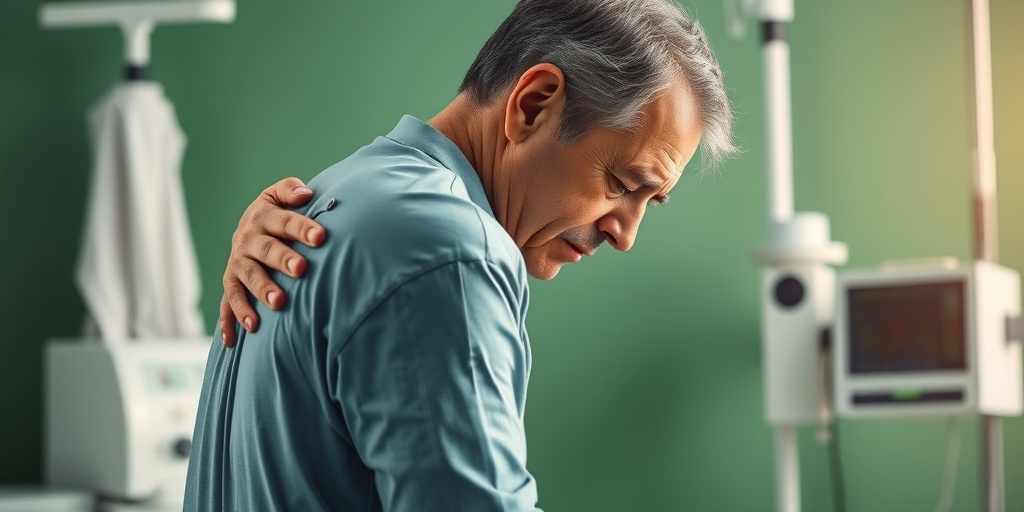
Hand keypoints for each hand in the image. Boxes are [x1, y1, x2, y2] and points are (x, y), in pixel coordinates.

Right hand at [220, 177, 324, 346]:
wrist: (248, 229)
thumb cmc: (276, 214)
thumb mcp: (278, 195)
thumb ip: (289, 190)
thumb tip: (305, 193)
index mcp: (262, 216)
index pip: (283, 221)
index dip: (301, 227)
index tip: (320, 236)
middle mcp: (247, 239)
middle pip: (265, 249)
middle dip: (283, 259)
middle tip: (301, 269)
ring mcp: (237, 263)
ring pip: (247, 277)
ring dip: (261, 289)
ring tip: (278, 302)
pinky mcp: (231, 283)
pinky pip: (229, 302)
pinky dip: (232, 319)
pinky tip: (237, 338)